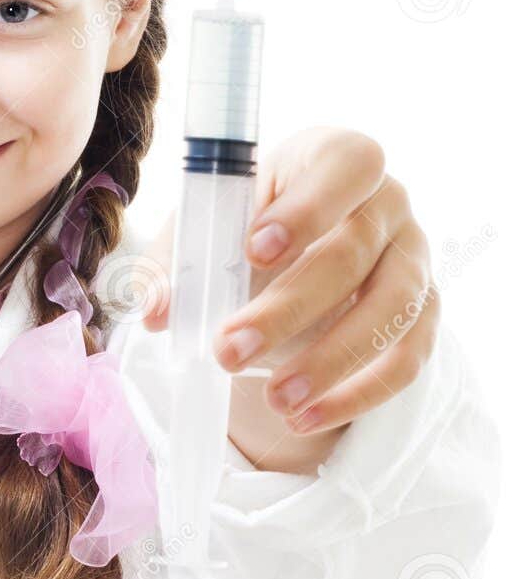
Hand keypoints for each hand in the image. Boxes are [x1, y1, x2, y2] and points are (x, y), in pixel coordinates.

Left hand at [136, 125, 439, 462]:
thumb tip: (155, 312)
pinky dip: (358, 395)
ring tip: (275, 402)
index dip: (308, 207)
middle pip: (354, 251)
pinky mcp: (423, 313)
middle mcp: (387, 202)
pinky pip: (408, 357)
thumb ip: (176, 264)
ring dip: (331, 361)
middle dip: (288, 309)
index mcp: (336, 159)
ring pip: (391, 308)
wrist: (293, 259)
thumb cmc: (249, 230)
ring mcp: (413, 258)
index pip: (347, 164)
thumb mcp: (206, 231)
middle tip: (229, 352)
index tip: (255, 251)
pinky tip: (306, 419)